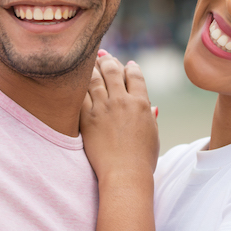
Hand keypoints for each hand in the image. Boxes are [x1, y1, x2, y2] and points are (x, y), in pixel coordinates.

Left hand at [80, 50, 158, 181]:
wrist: (125, 174)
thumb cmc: (142, 160)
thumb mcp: (153, 135)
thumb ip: (151, 118)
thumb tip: (153, 107)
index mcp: (141, 103)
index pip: (135, 75)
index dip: (131, 67)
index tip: (127, 64)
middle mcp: (122, 101)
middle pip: (113, 71)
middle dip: (109, 60)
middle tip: (104, 56)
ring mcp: (103, 107)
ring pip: (96, 77)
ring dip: (93, 67)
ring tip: (90, 62)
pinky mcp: (87, 117)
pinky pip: (81, 93)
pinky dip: (80, 83)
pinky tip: (77, 79)